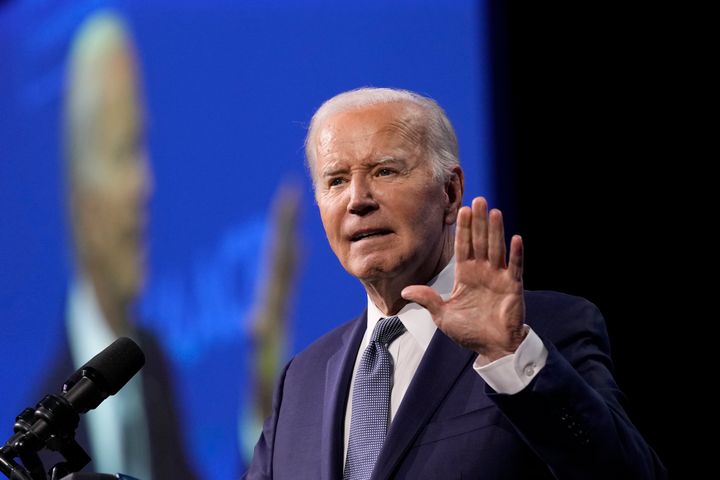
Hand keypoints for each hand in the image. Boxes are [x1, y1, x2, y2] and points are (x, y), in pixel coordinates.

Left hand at [402, 197, 525, 362]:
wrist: (492, 348)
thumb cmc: (469, 332)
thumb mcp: (442, 315)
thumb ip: (427, 300)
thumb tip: (404, 290)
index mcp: (465, 275)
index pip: (463, 247)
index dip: (462, 229)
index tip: (461, 210)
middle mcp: (482, 272)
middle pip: (480, 242)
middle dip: (478, 222)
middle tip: (478, 200)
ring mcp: (499, 277)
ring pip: (497, 249)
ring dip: (496, 231)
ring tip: (494, 212)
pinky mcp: (513, 287)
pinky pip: (515, 267)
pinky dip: (516, 254)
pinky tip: (516, 238)